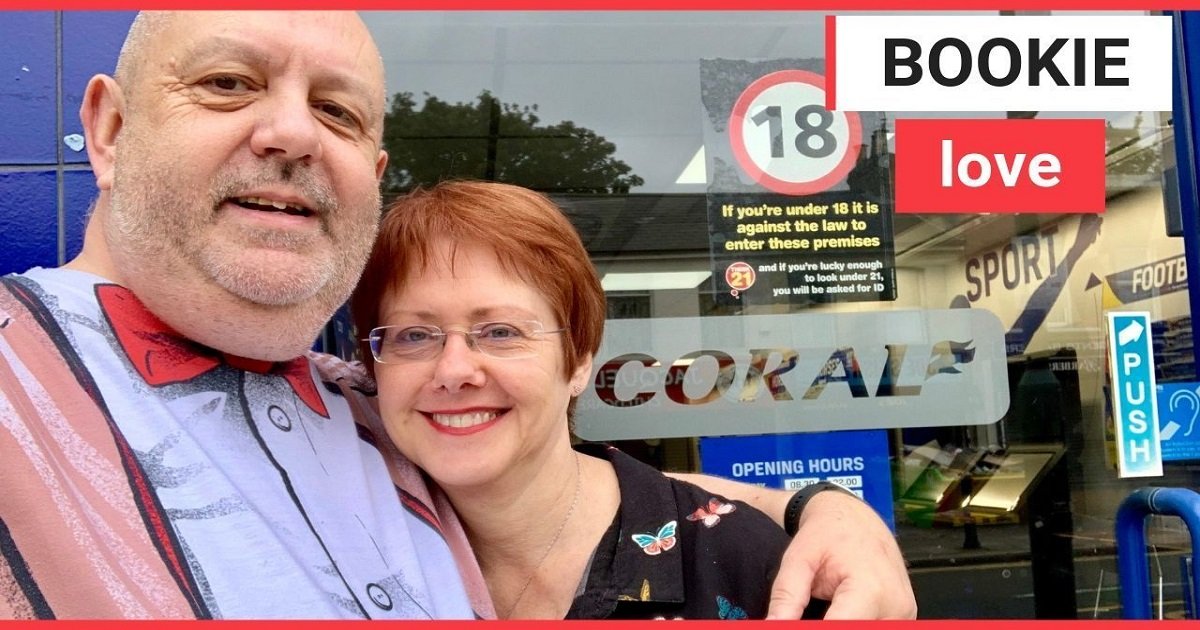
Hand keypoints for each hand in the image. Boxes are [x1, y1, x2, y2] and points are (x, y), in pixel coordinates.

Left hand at [766, 490, 915, 618]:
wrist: (855, 517)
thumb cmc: (828, 533)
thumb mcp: (798, 559)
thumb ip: (786, 596)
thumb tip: (774, 624)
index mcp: (870, 589)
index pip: (840, 628)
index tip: (791, 622)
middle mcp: (895, 605)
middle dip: (825, 627)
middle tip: (806, 611)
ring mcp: (904, 613)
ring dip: (844, 624)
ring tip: (823, 609)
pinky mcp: (906, 617)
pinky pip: (879, 627)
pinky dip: (856, 623)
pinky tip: (839, 613)